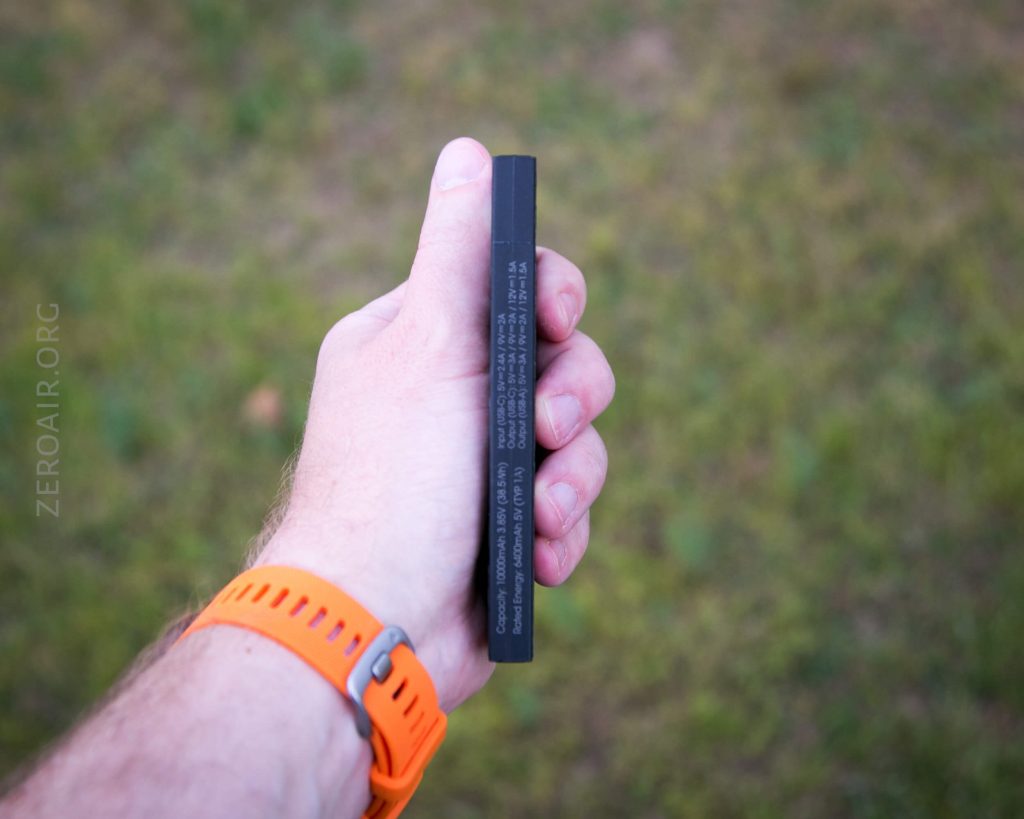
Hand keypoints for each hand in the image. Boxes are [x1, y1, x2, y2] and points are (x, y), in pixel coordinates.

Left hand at [256, 137, 614, 710]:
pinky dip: (558, 534)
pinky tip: (532, 560)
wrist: (372, 626)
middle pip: (560, 365)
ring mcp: (479, 467)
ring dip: (572, 481)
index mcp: (419, 341)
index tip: (559, 318)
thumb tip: (468, 152)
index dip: (553, 297)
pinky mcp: (504, 529)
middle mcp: (451, 398)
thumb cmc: (394, 478)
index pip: (509, 287)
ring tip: (540, 519)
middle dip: (571, 400)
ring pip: (575, 445)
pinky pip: (566, 510)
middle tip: (549, 431)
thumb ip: (461, 251)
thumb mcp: (430, 345)